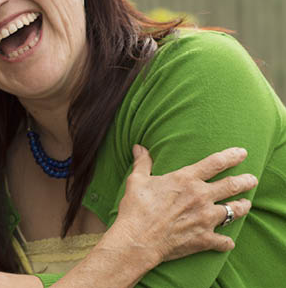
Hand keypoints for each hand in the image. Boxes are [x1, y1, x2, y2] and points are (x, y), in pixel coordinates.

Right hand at [109, 145, 255, 266]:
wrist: (138, 239)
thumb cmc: (136, 208)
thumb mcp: (137, 181)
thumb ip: (142, 163)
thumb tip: (138, 147)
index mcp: (185, 180)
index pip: (215, 163)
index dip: (231, 156)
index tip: (242, 153)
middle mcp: (200, 196)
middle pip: (232, 186)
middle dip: (246, 181)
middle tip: (252, 179)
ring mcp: (205, 218)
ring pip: (234, 211)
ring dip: (242, 207)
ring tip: (246, 204)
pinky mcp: (204, 239)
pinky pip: (224, 241)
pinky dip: (226, 242)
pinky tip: (228, 242)